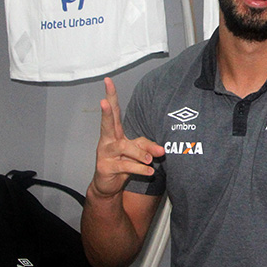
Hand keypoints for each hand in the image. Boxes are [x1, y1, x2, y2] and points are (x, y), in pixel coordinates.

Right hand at [91, 77, 163, 198]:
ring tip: (151, 159)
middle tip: (104, 101)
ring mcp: (105, 153)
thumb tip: (163, 150)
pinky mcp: (106, 167)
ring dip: (140, 153)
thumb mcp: (137, 152)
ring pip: (123, 147)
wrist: (108, 185)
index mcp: (114, 132)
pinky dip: (139, 168)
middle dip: (106, 111)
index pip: (114, 110)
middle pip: (107, 122)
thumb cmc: (122, 163)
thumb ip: (149, 147)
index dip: (111, 95)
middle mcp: (107, 140)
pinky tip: (149, 171)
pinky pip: (125, 166)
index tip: (108, 80)